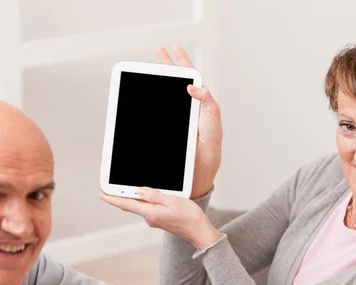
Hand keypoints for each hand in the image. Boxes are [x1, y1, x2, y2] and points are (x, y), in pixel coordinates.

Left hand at [98, 187, 221, 250]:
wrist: (199, 232)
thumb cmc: (189, 217)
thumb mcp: (173, 200)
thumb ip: (155, 195)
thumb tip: (140, 191)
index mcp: (151, 213)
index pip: (127, 204)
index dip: (113, 199)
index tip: (101, 195)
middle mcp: (149, 218)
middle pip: (133, 203)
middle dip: (125, 194)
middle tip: (116, 184)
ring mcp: (154, 220)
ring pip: (143, 204)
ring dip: (140, 196)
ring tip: (143, 185)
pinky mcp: (159, 219)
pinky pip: (150, 207)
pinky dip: (149, 200)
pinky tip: (155, 194)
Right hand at [155, 46, 222, 198]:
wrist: (200, 165)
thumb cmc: (210, 142)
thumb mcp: (213, 118)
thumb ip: (206, 100)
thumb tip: (193, 86)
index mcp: (198, 101)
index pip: (189, 76)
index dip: (181, 62)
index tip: (174, 48)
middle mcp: (186, 106)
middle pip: (173, 81)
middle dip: (164, 65)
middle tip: (156, 52)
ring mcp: (175, 115)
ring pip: (163, 94)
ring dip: (154, 81)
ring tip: (147, 68)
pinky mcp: (166, 126)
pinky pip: (155, 111)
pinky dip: (148, 102)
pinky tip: (141, 97)